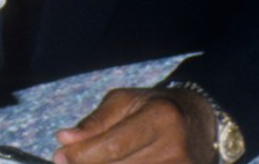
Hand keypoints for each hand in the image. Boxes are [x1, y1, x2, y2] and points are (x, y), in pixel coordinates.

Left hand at [53, 87, 216, 163]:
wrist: (199, 120)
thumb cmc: (153, 106)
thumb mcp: (123, 102)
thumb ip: (94, 122)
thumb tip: (64, 140)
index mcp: (160, 117)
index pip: (113, 145)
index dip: (82, 155)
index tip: (59, 157)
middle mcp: (175, 147)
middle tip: (68, 162)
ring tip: (89, 162)